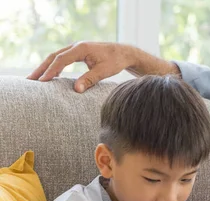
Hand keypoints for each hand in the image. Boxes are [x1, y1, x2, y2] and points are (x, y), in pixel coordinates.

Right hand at [27, 41, 178, 92]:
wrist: (124, 53)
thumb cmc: (115, 62)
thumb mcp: (103, 71)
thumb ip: (89, 80)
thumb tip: (76, 90)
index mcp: (81, 49)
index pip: (61, 60)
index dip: (51, 70)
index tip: (42, 80)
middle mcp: (76, 46)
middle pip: (54, 56)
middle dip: (42, 68)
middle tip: (30, 79)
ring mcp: (76, 48)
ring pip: (56, 57)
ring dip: (46, 67)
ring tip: (35, 78)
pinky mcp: (78, 53)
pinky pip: (62, 59)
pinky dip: (54, 66)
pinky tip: (49, 75)